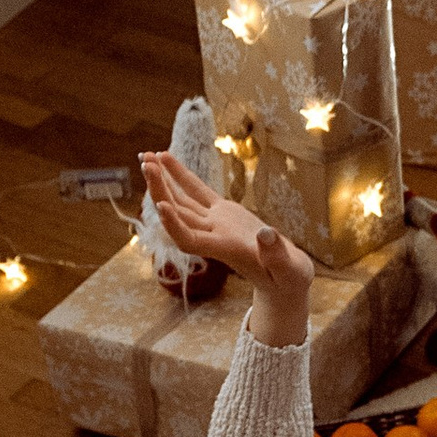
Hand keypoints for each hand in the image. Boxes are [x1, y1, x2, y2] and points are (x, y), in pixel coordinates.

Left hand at [141, 153, 312, 341]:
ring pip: (182, 201)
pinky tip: (166, 157)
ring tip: (147, 155)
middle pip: (179, 215)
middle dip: (160, 190)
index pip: (190, 240)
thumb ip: (277, 255)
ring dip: (163, 180)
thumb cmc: (289, 280)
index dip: (174, 225)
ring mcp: (216, 223)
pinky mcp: (223, 212)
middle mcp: (213, 236)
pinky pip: (197, 191)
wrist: (285, 282)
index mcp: (226, 251)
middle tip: (146, 164)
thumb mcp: (290, 271)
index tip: (161, 205)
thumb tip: (266, 233)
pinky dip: (181, 175)